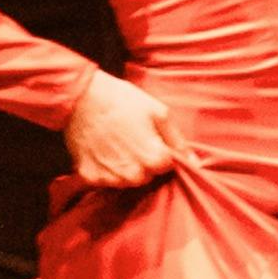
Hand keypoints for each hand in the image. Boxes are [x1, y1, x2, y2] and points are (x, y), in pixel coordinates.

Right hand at [63, 72, 184, 188]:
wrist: (81, 97)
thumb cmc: (123, 100)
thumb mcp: (158, 112)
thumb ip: (178, 141)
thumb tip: (196, 163)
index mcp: (153, 159)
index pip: (166, 168)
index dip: (160, 152)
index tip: (150, 138)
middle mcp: (132, 174)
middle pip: (146, 177)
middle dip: (143, 163)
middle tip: (132, 140)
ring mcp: (110, 177)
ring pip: (126, 181)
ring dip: (125, 168)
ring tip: (116, 144)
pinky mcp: (89, 176)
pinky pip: (104, 181)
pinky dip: (105, 169)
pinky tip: (102, 150)